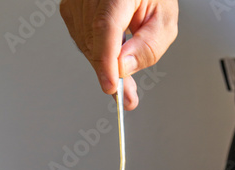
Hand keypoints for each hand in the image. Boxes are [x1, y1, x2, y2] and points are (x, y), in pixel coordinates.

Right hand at [60, 0, 178, 109]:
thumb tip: (124, 68)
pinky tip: (113, 52)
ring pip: (86, 45)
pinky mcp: (71, 10)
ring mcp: (77, 0)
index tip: (112, 86)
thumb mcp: (164, 20)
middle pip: (94, 40)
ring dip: (106, 64)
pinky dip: (98, 54)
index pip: (106, 25)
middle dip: (111, 72)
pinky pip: (81, 42)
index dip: (107, 60)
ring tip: (124, 68)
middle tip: (127, 95)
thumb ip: (148, 46)